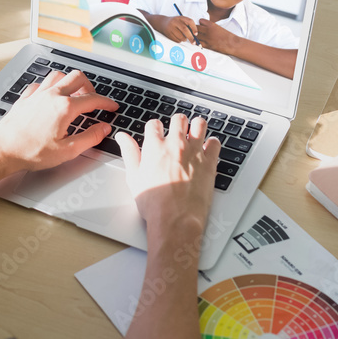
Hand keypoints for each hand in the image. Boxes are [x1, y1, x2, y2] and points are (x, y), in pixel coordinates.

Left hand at [0, 70, 117, 183]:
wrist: (2, 150)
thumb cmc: (31, 153)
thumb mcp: (67, 151)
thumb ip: (90, 138)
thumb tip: (103, 129)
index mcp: (65, 107)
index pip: (93, 99)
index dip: (107, 102)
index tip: (112, 106)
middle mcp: (52, 95)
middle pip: (77, 77)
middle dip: (90, 86)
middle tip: (93, 99)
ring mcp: (37, 94)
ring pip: (58, 75)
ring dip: (69, 82)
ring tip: (74, 95)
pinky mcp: (25, 98)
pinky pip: (41, 83)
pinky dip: (50, 87)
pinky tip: (50, 97)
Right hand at [116, 114, 219, 242]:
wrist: (175, 219)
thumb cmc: (154, 203)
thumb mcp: (133, 177)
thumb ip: (129, 153)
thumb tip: (122, 137)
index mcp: (155, 146)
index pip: (154, 124)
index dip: (155, 128)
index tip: (157, 134)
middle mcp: (175, 144)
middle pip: (178, 119)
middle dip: (177, 123)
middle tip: (177, 132)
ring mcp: (194, 152)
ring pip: (199, 124)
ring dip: (196, 127)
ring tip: (194, 134)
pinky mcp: (209, 162)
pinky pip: (215, 143)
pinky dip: (212, 143)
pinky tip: (207, 149)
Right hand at [160, 15, 198, 44]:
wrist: (163, 23)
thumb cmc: (176, 23)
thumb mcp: (181, 21)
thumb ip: (188, 26)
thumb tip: (195, 35)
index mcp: (180, 18)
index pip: (190, 21)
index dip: (194, 28)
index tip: (196, 34)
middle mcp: (175, 21)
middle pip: (185, 29)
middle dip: (190, 37)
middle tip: (193, 42)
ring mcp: (171, 27)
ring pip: (181, 36)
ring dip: (184, 39)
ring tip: (183, 37)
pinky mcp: (168, 34)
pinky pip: (177, 40)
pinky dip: (179, 40)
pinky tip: (177, 37)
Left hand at [196, 18, 236, 54]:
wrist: (232, 44)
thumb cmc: (227, 36)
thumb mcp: (218, 27)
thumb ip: (211, 26)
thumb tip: (204, 27)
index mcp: (212, 25)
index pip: (200, 21)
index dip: (200, 23)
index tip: (200, 25)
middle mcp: (208, 30)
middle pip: (196, 28)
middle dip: (196, 29)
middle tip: (196, 31)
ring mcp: (207, 38)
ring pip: (195, 35)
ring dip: (195, 36)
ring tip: (197, 37)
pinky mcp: (207, 45)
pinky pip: (198, 43)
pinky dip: (197, 42)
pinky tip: (199, 42)